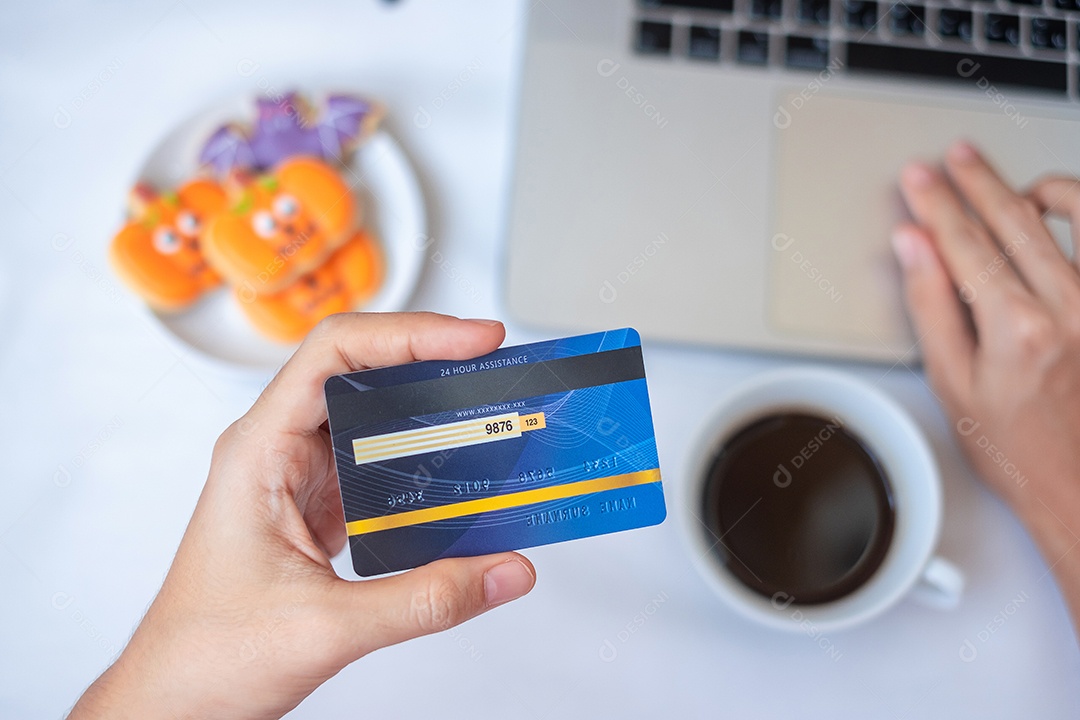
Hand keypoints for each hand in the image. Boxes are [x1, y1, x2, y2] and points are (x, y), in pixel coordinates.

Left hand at [70, 313, 535, 719]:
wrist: (176, 699)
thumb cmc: (207, 655)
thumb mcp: (327, 628)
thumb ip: (426, 600)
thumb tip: (505, 569)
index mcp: (259, 451)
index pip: (334, 354)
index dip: (408, 334)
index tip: (471, 341)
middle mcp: (278, 450)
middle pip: (359, 371)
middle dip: (431, 359)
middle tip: (495, 365)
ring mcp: (299, 477)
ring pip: (372, 415)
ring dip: (430, 407)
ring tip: (488, 408)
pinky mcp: (319, 506)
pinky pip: (379, 461)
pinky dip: (425, 458)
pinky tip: (462, 471)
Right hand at [892, 141, 1079, 628]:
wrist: (1079, 482)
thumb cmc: (1018, 446)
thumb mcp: (952, 382)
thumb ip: (931, 306)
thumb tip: (914, 248)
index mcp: (1017, 326)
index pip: (964, 243)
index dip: (935, 203)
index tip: (918, 178)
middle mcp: (1068, 306)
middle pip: (1010, 220)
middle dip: (973, 181)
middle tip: (950, 158)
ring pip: (1059, 218)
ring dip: (1020, 186)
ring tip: (991, 172)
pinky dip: (1074, 210)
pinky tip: (1052, 204)